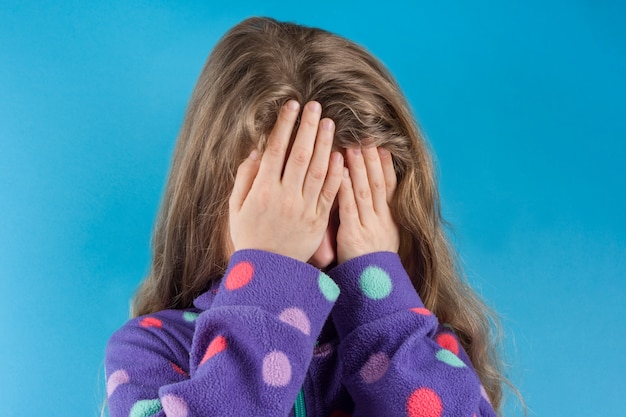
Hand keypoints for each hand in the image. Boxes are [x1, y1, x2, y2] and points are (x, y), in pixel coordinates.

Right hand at [229, 101, 343, 261]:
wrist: (267, 273)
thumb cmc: (248, 237)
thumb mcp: (236, 208)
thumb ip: (244, 178)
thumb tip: (256, 150)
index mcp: (263, 191)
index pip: (276, 150)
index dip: (285, 126)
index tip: (291, 106)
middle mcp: (285, 197)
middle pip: (299, 155)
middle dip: (307, 127)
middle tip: (315, 105)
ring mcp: (304, 209)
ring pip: (317, 170)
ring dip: (324, 144)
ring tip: (329, 123)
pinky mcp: (318, 222)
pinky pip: (329, 194)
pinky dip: (335, 174)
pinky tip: (340, 155)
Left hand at [336, 146, 398, 262]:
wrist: (373, 290)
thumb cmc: (371, 263)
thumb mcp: (382, 237)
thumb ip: (375, 216)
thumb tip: (372, 195)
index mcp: (389, 218)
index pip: (388, 185)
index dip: (385, 164)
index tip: (381, 144)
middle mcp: (382, 219)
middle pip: (377, 182)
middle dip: (371, 158)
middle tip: (365, 136)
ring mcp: (369, 226)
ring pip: (364, 190)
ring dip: (358, 167)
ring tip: (352, 146)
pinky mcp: (353, 235)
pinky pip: (349, 207)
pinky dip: (344, 188)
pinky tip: (339, 171)